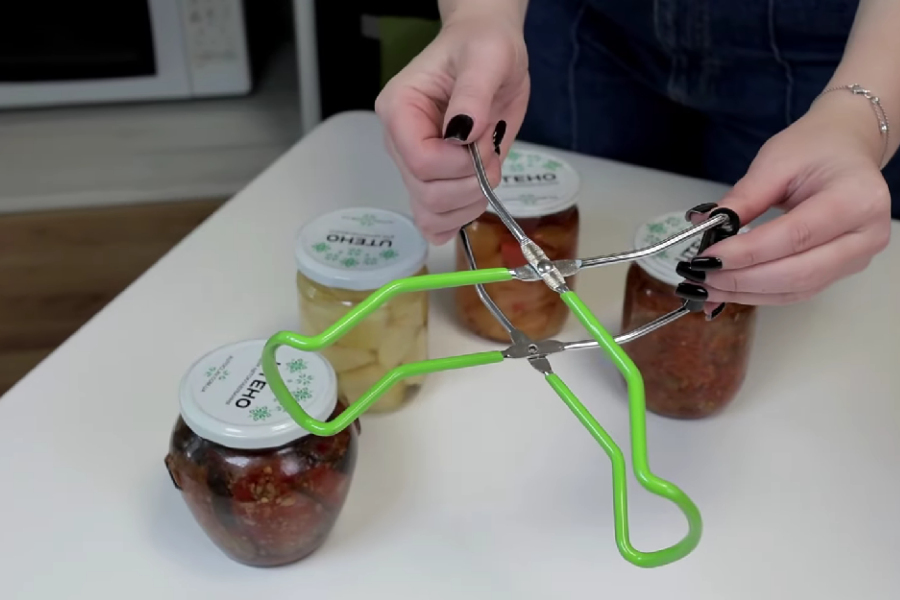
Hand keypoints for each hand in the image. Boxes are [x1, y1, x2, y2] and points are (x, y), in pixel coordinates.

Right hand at [374, 13, 529, 243]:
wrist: (488, 53)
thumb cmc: (483, 47)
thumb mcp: (487, 57)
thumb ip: (473, 94)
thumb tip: (463, 133)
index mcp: (400, 110)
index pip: (421, 161)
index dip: (458, 164)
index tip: (482, 143)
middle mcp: (400, 143)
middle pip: (426, 194)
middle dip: (470, 185)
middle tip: (491, 156)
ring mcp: (414, 165)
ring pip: (430, 214)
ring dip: (469, 204)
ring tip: (488, 171)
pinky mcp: (433, 180)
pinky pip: (434, 221)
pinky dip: (457, 220)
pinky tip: (473, 201)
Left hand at [676, 92, 892, 306]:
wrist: (845, 150)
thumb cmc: (815, 149)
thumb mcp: (775, 162)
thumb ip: (743, 198)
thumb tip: (704, 228)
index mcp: (856, 198)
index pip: (795, 235)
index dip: (748, 252)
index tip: (707, 257)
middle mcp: (865, 235)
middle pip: (799, 272)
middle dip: (743, 280)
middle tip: (701, 276)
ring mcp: (857, 258)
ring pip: (797, 289)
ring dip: (747, 292)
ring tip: (706, 286)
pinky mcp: (841, 271)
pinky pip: (797, 291)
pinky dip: (759, 294)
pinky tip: (726, 291)